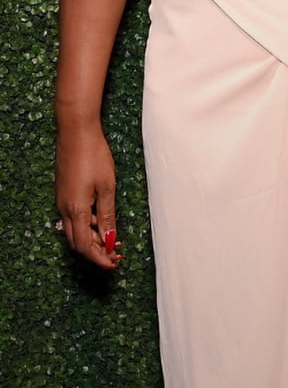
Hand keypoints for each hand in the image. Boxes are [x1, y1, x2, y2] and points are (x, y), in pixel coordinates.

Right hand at [55, 121, 121, 267]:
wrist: (76, 132)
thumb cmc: (93, 155)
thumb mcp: (106, 187)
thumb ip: (107, 215)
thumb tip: (110, 238)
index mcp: (76, 210)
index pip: (85, 246)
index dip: (99, 258)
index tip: (113, 263)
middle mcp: (65, 209)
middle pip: (77, 243)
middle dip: (96, 252)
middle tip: (116, 254)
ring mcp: (62, 201)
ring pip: (75, 231)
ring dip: (92, 239)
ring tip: (113, 238)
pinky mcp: (64, 193)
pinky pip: (73, 218)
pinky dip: (87, 225)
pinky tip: (101, 220)